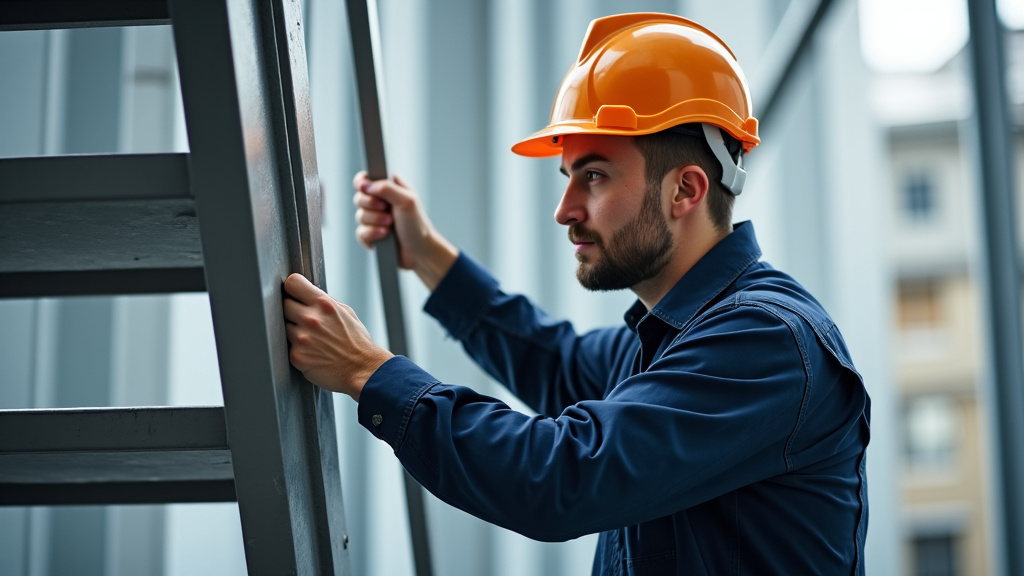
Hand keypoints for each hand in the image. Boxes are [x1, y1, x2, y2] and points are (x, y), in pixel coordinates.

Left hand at [282, 273, 392, 400]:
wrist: (363, 369)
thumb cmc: (357, 342)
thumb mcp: (346, 312)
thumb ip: (324, 303)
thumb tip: (307, 296)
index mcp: (323, 304)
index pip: (292, 283)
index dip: (292, 288)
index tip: (294, 294)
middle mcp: (310, 318)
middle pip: (283, 304)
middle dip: (292, 310)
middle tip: (304, 320)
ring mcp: (302, 338)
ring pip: (284, 327)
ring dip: (294, 331)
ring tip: (311, 339)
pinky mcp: (297, 356)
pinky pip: (288, 347)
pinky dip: (298, 350)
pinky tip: (312, 353)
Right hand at [352, 171, 457, 290]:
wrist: (420, 252)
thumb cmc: (417, 225)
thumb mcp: (406, 201)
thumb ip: (386, 188)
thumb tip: (365, 185)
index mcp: (390, 188)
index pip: (366, 178)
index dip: (362, 182)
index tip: (364, 187)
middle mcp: (380, 202)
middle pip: (359, 197)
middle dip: (370, 205)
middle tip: (385, 208)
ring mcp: (375, 219)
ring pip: (359, 216)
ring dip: (375, 221)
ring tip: (390, 226)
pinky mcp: (371, 235)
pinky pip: (360, 232)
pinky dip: (372, 234)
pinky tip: (384, 236)